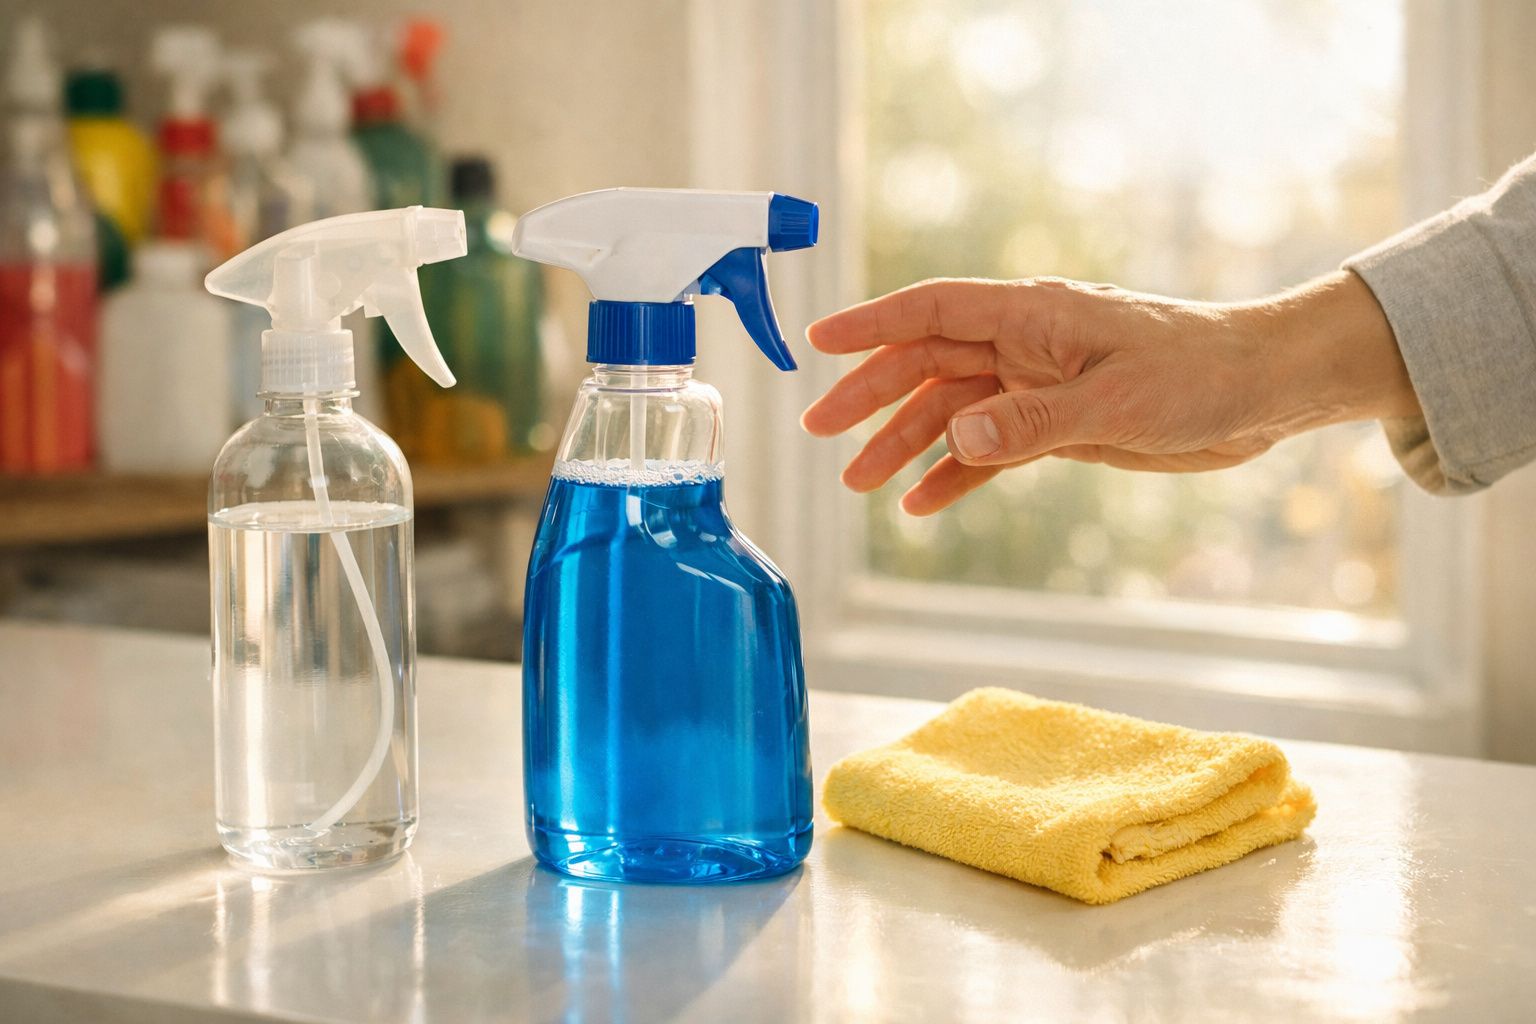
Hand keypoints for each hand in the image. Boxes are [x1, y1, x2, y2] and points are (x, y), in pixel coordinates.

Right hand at [800, 271, 1418, 514]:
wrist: (1262, 392)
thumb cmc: (1200, 372)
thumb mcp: (1117, 400)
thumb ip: (1032, 420)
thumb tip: (956, 434)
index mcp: (1034, 316)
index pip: (933, 310)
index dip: (872, 325)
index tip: (818, 341)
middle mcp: (1026, 344)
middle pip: (927, 363)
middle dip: (871, 395)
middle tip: (820, 430)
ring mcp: (1038, 384)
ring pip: (952, 410)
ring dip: (905, 443)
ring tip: (859, 482)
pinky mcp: (1058, 423)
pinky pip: (990, 448)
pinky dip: (955, 473)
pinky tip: (923, 502)